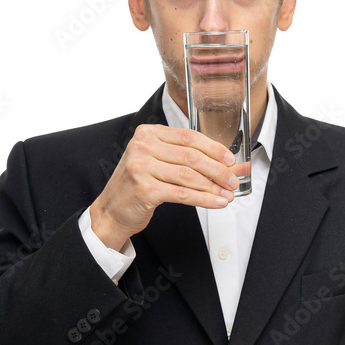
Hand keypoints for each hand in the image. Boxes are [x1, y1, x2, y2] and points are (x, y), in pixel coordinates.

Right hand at [89, 123, 237, 249]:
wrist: (111, 211)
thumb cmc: (137, 186)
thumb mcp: (158, 164)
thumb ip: (189, 160)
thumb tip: (230, 165)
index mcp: (148, 133)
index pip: (189, 136)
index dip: (214, 148)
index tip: (230, 160)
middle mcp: (142, 146)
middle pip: (191, 156)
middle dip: (218, 170)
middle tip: (233, 180)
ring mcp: (141, 168)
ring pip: (189, 176)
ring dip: (213, 187)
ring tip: (228, 194)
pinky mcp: (145, 190)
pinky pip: (183, 194)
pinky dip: (204, 199)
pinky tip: (216, 202)